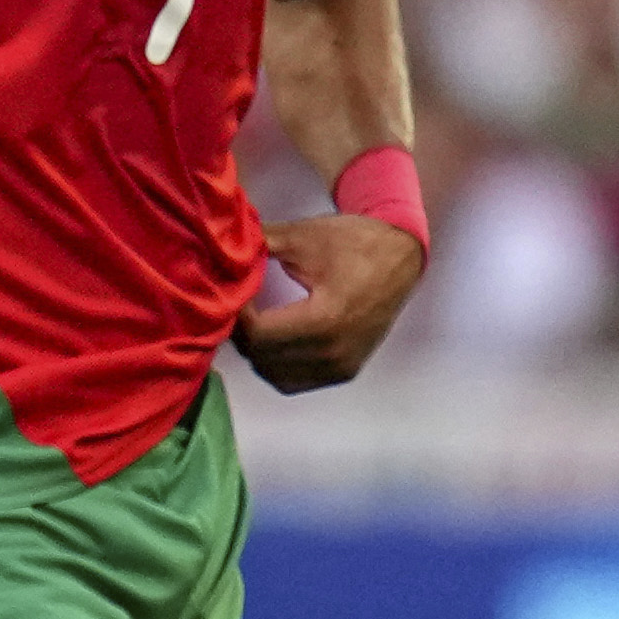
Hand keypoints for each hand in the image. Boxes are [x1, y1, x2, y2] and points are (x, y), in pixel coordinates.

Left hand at [232, 209, 424, 392]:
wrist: (401, 256)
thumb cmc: (354, 243)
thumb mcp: (302, 236)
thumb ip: (257, 244)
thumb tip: (217, 244)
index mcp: (325, 320)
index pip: (258, 336)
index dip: (237, 317)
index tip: (235, 293)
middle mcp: (334, 352)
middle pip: (262, 358)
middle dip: (243, 333)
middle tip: (239, 306)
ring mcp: (342, 366)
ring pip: (275, 375)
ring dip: (258, 353)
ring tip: (255, 321)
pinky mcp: (346, 371)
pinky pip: (295, 382)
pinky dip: (277, 366)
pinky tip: (275, 339)